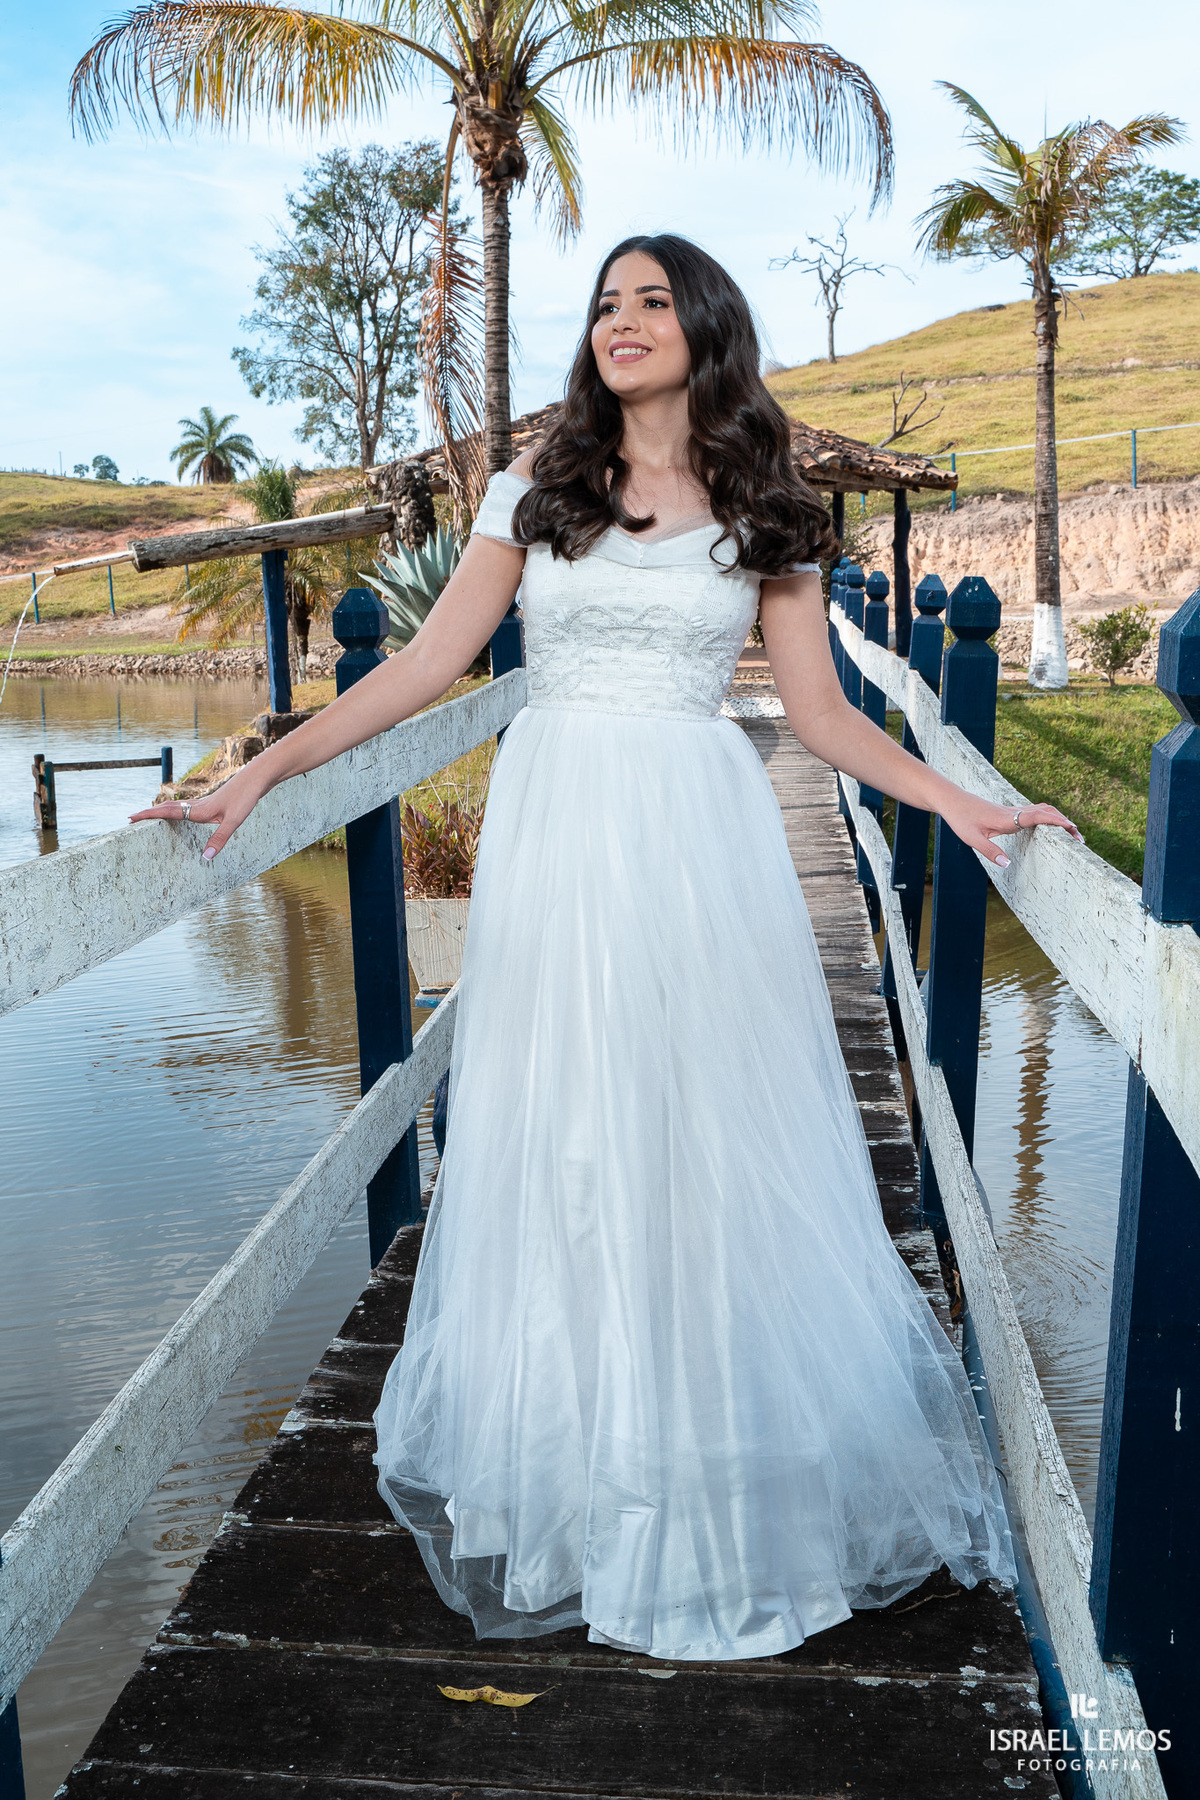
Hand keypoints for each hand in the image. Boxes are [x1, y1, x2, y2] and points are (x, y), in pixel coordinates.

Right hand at [129, 767, 260, 859]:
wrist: (256, 779)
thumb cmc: (245, 798)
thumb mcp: (234, 821)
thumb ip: (220, 839)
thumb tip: (206, 857)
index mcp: (198, 810)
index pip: (167, 812)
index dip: (148, 815)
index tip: (131, 817)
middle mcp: (197, 805)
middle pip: (167, 808)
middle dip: (148, 813)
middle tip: (131, 818)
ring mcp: (203, 803)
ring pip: (175, 806)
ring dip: (160, 811)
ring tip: (148, 816)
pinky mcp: (211, 803)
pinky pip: (186, 807)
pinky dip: (175, 810)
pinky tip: (179, 814)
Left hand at [940, 794, 1083, 868]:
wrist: (952, 800)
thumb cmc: (961, 819)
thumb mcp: (972, 839)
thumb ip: (990, 852)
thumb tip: (1007, 864)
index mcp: (1008, 818)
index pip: (1038, 816)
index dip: (1056, 822)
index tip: (1073, 829)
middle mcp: (1014, 811)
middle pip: (1047, 812)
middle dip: (1066, 823)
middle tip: (1080, 840)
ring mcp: (1014, 810)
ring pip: (1043, 810)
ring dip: (1059, 820)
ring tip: (1072, 835)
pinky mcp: (1011, 812)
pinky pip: (1036, 812)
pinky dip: (1049, 818)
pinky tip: (1052, 828)